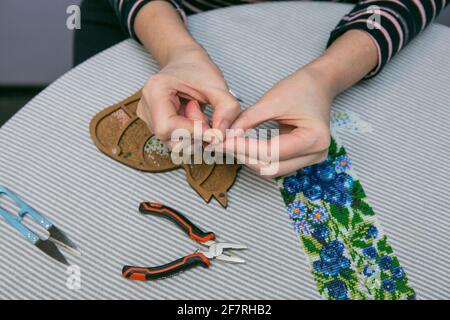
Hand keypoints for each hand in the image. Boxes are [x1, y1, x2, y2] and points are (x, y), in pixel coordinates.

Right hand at [136, 46, 239, 146]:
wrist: (187, 62)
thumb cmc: (198, 69)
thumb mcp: (217, 85)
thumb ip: (226, 108)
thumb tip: (221, 135)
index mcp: (155, 91)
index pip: (167, 127)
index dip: (193, 133)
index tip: (214, 132)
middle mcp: (146, 107)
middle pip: (170, 139)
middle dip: (195, 134)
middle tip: (205, 113)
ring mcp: (148, 118)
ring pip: (174, 143)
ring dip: (193, 135)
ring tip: (197, 111)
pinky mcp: (155, 125)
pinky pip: (175, 140)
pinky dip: (190, 134)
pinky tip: (192, 117)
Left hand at [218, 63, 332, 177]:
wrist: (318, 85)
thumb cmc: (300, 88)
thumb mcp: (272, 100)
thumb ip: (248, 120)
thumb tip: (228, 137)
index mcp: (314, 138)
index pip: (272, 152)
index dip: (245, 148)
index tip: (225, 141)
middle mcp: (316, 154)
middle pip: (272, 167)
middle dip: (246, 157)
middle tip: (224, 145)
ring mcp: (310, 158)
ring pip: (272, 170)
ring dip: (250, 160)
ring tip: (232, 145)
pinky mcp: (301, 158)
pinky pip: (275, 164)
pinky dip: (258, 158)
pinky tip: (244, 147)